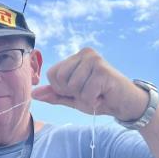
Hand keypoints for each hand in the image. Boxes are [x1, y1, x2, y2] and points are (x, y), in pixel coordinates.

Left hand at [31, 48, 148, 120]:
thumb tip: (34, 93)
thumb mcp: (73, 98)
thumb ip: (55, 95)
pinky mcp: (102, 70)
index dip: (62, 89)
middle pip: (60, 80)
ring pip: (73, 87)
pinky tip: (103, 96)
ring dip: (84, 98)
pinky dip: (93, 101)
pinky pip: (86, 93)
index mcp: (75, 58)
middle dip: (72, 93)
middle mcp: (85, 53)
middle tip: (89, 92)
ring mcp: (94, 60)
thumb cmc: (99, 98)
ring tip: (97, 93)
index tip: (79, 91)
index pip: (52, 75)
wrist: (124, 104)